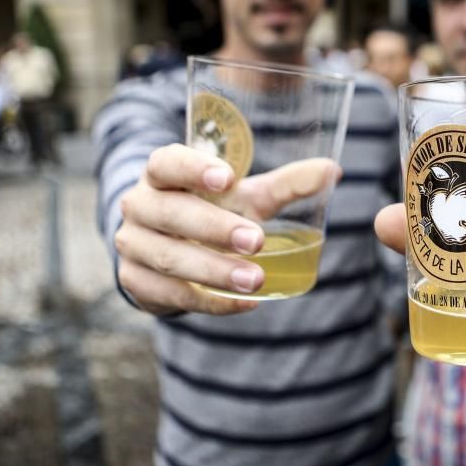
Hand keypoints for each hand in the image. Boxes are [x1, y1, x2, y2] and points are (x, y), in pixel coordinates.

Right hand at [115, 143, 339, 316]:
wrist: (167, 252)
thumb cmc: (210, 211)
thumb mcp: (246, 196)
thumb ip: (285, 184)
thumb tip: (333, 171)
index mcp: (161, 174)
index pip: (165, 162)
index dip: (192, 168)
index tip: (227, 178)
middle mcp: (139, 206)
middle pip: (170, 213)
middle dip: (214, 228)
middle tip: (256, 240)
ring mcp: (132, 246)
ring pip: (169, 258)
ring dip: (214, 271)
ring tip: (256, 280)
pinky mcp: (136, 282)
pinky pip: (172, 294)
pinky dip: (210, 301)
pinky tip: (245, 303)